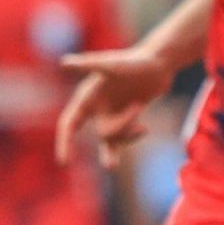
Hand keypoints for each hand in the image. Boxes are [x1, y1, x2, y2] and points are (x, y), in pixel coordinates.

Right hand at [56, 46, 172, 166]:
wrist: (159, 62)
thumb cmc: (135, 61)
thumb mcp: (113, 65)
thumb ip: (89, 65)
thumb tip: (64, 62)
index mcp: (88, 96)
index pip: (69, 124)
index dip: (64, 143)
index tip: (65, 163)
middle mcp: (97, 106)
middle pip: (103, 134)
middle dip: (119, 133)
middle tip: (135, 112)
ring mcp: (112, 112)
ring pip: (114, 139)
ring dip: (128, 136)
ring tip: (142, 128)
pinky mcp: (127, 116)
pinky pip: (125, 137)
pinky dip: (133, 136)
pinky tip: (144, 128)